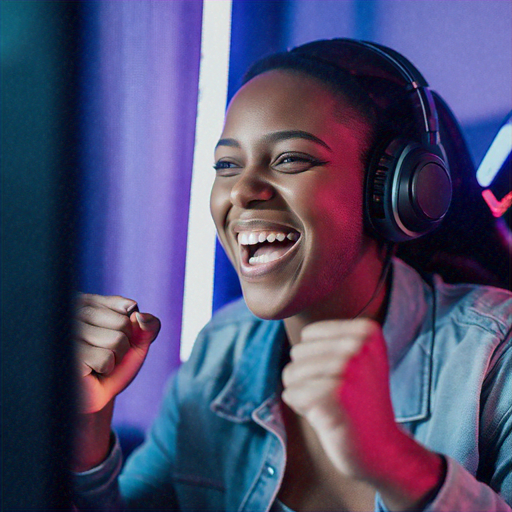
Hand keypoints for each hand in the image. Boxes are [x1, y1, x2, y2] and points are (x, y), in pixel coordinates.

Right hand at [74, 293, 160, 413]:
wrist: (94, 395)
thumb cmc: (115, 365)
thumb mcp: (139, 341)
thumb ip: (149, 324)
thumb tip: (139, 316)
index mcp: (88, 302)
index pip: (129, 307)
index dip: (132, 329)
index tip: (116, 338)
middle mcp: (73, 311)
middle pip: (124, 323)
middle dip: (125, 344)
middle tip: (107, 354)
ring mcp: (67, 332)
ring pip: (117, 340)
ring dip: (116, 358)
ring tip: (99, 363)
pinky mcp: (66, 354)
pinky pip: (106, 359)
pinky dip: (106, 369)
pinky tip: (91, 371)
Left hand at [282, 319, 443, 509]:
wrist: (383, 449)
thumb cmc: (361, 402)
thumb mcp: (359, 358)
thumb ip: (331, 339)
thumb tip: (285, 319)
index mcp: (367, 331)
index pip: (309, 335)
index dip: (314, 359)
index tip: (340, 377)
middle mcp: (359, 345)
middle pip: (297, 352)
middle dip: (306, 378)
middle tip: (336, 396)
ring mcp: (347, 369)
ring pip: (290, 372)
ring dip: (302, 394)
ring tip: (331, 405)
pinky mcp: (333, 395)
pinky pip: (291, 393)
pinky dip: (301, 408)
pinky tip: (326, 416)